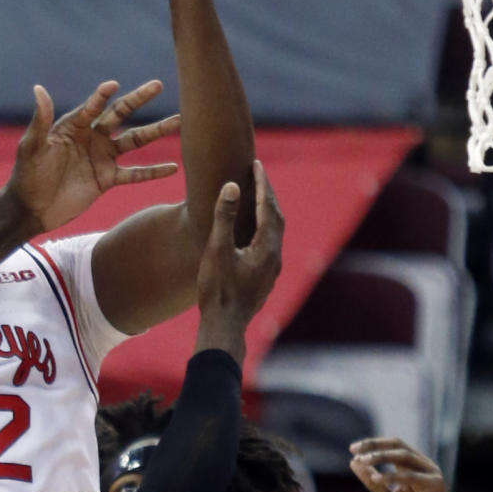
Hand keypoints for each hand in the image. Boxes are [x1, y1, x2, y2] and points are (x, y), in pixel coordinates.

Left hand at [6, 79, 179, 231]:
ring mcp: (102, 158)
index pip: (92, 106)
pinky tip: (172, 167)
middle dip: (138, 99)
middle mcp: (92, 137)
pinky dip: (153, 172)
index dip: (102, 96)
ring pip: (134, 141)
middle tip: (157, 85)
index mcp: (73, 126)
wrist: (31, 209)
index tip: (113, 85)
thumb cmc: (27, 175)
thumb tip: (38, 88)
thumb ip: (40, 120)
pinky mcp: (107, 179)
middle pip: (120, 115)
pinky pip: (135, 174)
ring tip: (179, 121)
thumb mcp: (32, 147)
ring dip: (156, 131)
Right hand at [195, 160, 282, 359]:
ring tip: (255, 197)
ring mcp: (271, 270)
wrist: (224, 327)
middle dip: (267, 194)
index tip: (256, 164)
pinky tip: (251, 231)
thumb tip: (232, 186)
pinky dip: (262, 228)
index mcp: (267, 247)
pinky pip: (268, 245)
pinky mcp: (264, 279)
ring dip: (266, 212)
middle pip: (275, 217)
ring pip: (274, 232)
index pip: (267, 206)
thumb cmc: (218, 290)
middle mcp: (275, 257)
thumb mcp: (217, 250)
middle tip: (258, 174)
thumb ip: (224, 217)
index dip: (262, 183)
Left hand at [350, 439, 463, 491]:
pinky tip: (376, 478)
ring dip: (381, 456)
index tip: (352, 450)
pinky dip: (392, 476)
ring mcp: (430, 473)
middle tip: (355, 449)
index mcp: (411, 467)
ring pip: (404, 455)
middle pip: (398, 444)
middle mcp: (422, 465)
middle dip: (375, 445)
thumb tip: (354, 462)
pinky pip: (410, 476)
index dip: (372, 445)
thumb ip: (372, 481)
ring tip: (363, 461)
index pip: (391, 446)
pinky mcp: (435, 484)